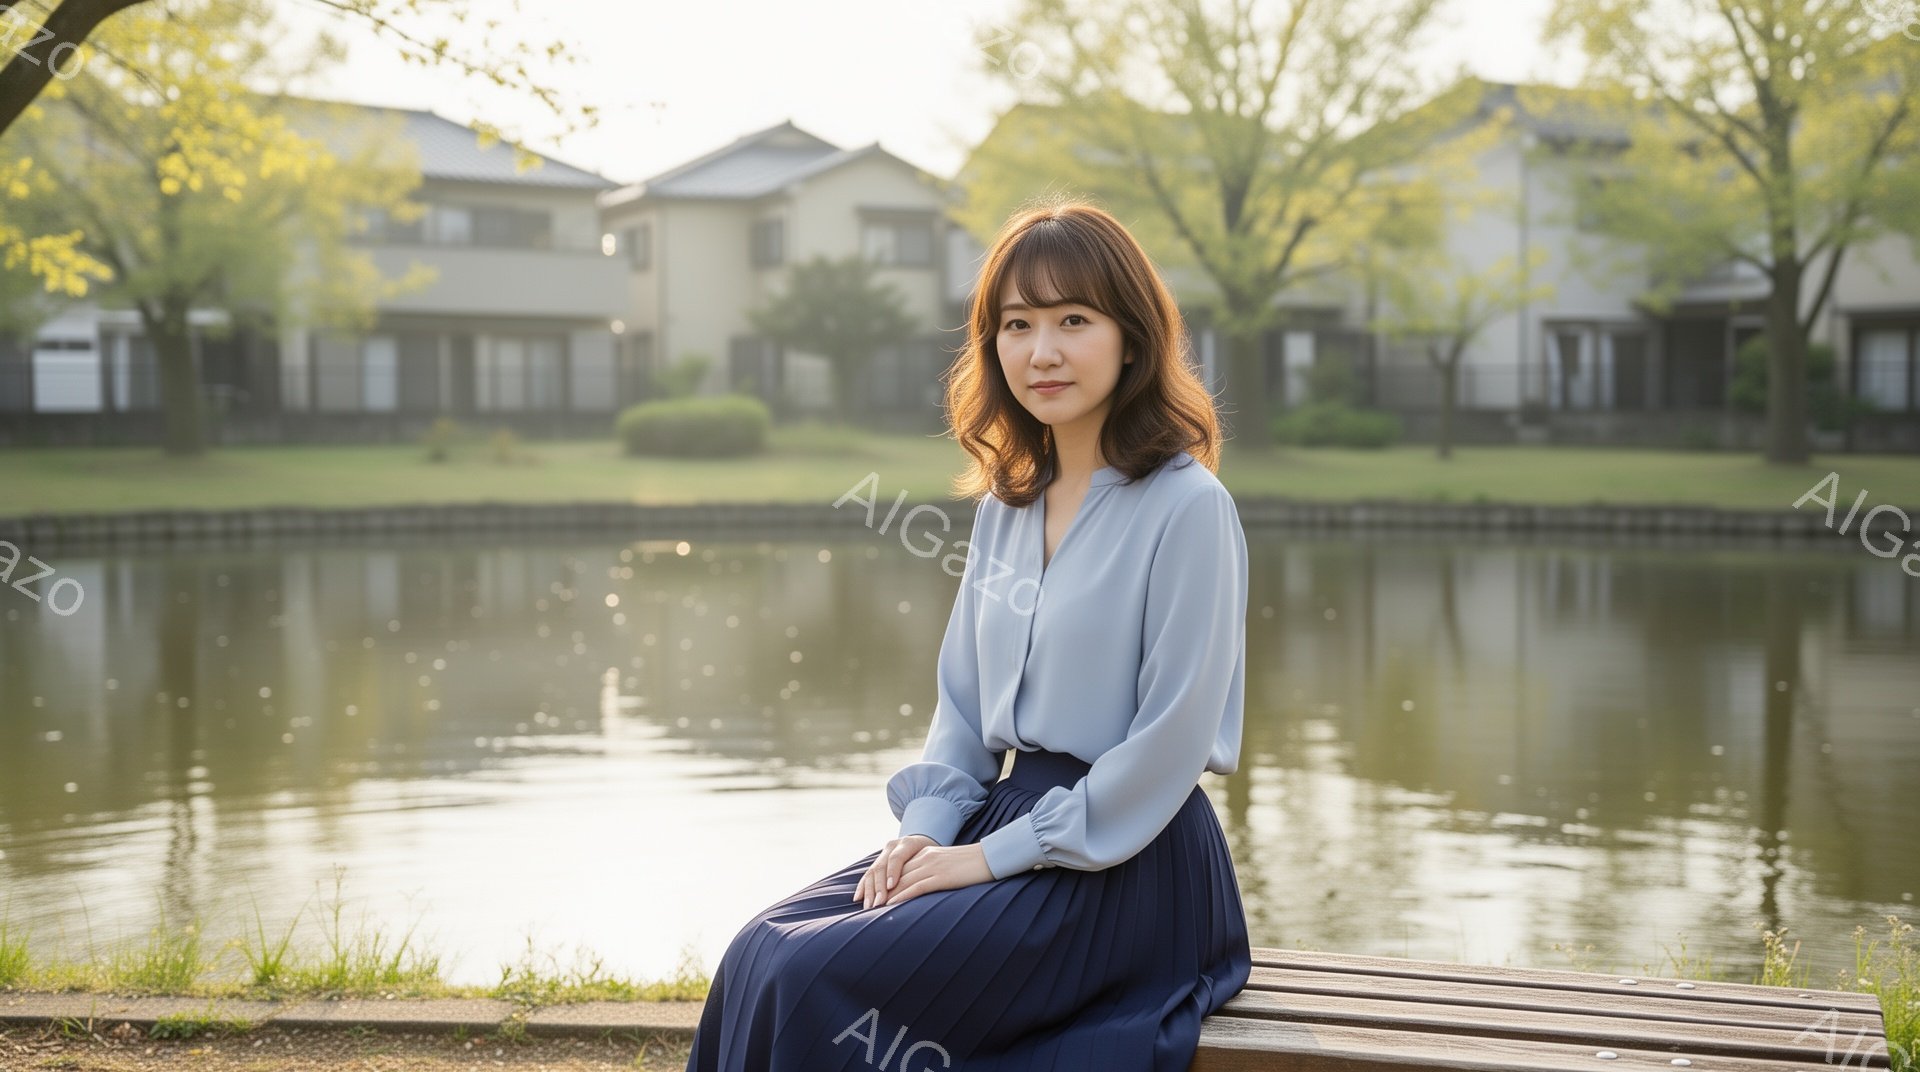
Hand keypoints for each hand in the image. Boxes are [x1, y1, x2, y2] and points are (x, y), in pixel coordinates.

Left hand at [854, 835, 992, 908]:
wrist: (991, 858)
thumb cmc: (972, 866)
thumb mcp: (947, 865)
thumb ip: (933, 872)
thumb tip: (922, 885)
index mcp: (925, 853)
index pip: (898, 869)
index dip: (882, 882)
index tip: (870, 895)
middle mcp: (925, 857)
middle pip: (895, 875)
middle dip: (879, 891)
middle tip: (865, 905)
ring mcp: (932, 866)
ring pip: (901, 881)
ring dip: (885, 896)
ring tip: (872, 909)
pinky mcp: (941, 877)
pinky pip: (916, 887)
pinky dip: (901, 896)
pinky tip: (891, 905)